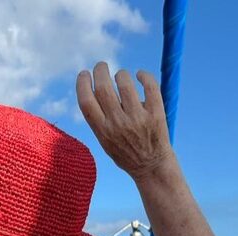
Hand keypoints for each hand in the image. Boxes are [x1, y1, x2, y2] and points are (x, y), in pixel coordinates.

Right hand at [76, 63, 172, 181]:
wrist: (151, 166)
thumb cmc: (125, 152)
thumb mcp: (104, 141)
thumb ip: (98, 118)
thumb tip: (94, 87)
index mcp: (102, 131)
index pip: (86, 101)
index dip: (82, 83)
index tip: (84, 74)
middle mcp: (118, 124)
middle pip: (104, 88)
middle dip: (100, 70)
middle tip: (101, 66)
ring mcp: (138, 119)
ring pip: (125, 83)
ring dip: (121, 74)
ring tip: (121, 76)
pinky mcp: (155, 114)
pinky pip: (150, 86)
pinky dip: (144, 75)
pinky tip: (140, 75)